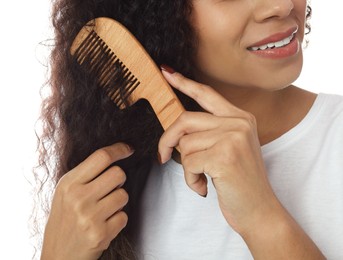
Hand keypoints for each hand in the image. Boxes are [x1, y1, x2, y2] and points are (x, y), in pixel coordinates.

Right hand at [41, 143, 133, 259]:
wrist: (58, 255)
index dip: (119, 150)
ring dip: (118, 201)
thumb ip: (85, 174)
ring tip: (104, 210)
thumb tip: (114, 155)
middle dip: (119, 180)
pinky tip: (104, 224)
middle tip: (110, 188)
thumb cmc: (64, 220)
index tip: (128, 149)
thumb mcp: (65, 192)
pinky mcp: (100, 234)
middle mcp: (78, 198)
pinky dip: (118, 220)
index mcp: (69, 183)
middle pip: (118, 173)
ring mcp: (89, 217)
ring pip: (123, 195)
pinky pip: (124, 216)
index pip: (101, 157)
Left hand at [158, 69, 278, 234]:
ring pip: (185, 144)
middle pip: (185, 120)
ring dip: (186, 167)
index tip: (166, 72)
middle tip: (163, 156)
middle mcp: (239, 123)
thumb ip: (208, 133)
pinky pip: (189, 163)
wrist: (260, 210)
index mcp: (240, 118)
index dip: (183, 83)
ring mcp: (234, 138)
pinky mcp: (225, 156)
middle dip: (168, 140)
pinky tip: (204, 187)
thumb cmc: (240, 182)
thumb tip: (178, 130)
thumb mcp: (229, 149)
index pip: (206, 93)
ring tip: (201, 177)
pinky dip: (190, 179)